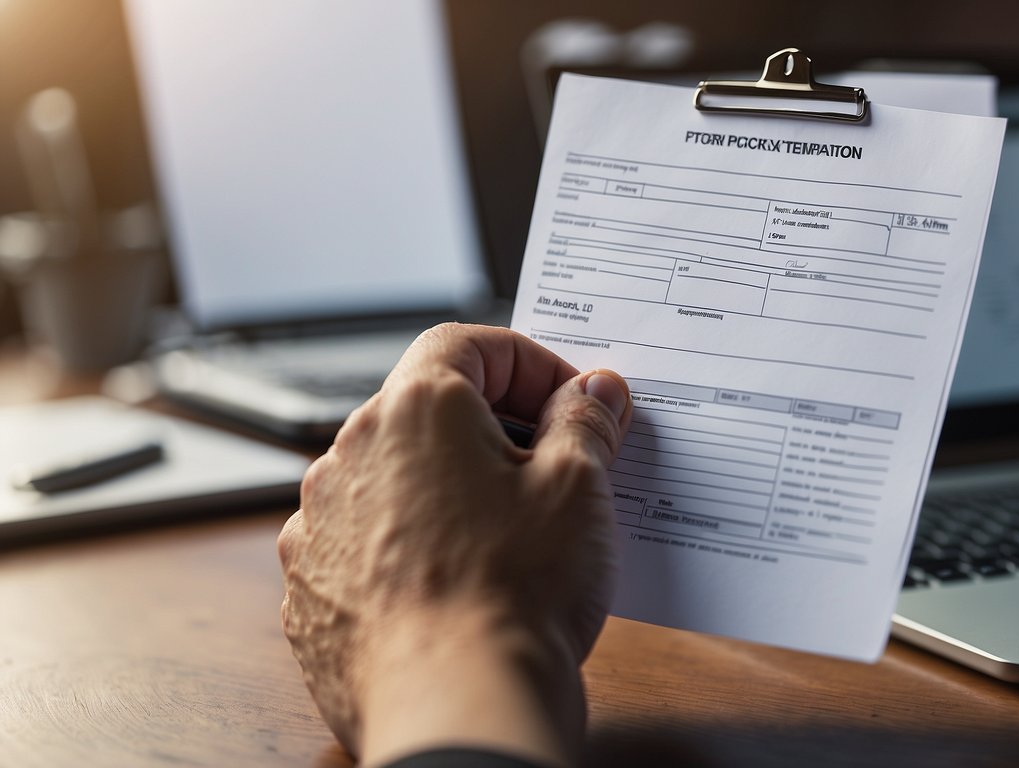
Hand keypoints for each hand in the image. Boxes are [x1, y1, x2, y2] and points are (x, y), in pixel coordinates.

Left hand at [278, 323, 631, 766]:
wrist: (455, 708)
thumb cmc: (514, 594)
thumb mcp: (578, 488)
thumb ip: (585, 421)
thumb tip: (593, 391)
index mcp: (413, 409)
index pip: (467, 343)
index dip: (529, 363)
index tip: (569, 403)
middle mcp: (348, 455)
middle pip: (428, 409)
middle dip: (495, 427)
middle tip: (555, 468)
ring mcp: (319, 526)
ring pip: (395, 478)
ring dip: (449, 487)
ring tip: (509, 536)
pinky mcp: (311, 589)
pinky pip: (367, 542)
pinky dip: (411, 545)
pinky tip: (460, 581)